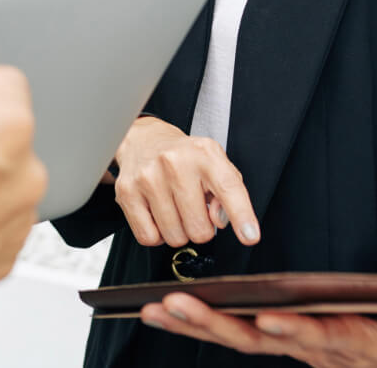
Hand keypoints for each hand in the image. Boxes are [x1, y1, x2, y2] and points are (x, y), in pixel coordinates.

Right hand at [112, 116, 259, 248]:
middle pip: (199, 229)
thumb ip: (228, 191)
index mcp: (204, 154)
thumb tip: (220, 220)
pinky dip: (156, 233)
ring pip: (174, 236)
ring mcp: (148, 178)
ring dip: (178, 231)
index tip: (250, 236)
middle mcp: (175, 163)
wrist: (143, 140)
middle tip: (193, 210)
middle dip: (200, 228)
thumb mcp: (215, 164)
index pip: (228, 188)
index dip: (242, 216)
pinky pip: (148, 237)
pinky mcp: (127, 192)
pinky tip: (158, 214)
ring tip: (175, 209)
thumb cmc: (184, 157)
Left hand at [143, 293, 376, 367]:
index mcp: (351, 345)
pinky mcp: (282, 338)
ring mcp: (294, 346)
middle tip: (172, 305)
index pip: (318, 338)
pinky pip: (233, 331)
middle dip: (214, 324)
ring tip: (151, 308)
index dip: (294, 332)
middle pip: (258, 339)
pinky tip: (158, 313)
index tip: (267, 320)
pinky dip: (196, 323)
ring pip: (237, 336)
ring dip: (193, 323)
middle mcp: (313, 348)